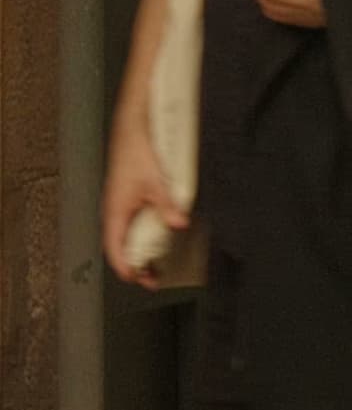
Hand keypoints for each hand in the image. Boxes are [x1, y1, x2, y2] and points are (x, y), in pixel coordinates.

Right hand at [102, 113, 181, 288]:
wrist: (132, 131)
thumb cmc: (137, 154)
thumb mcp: (157, 182)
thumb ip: (167, 205)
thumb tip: (178, 224)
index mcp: (115, 211)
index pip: (115, 248)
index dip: (126, 266)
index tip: (138, 278)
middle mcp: (114, 211)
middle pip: (121, 246)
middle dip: (137, 263)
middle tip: (155, 278)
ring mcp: (121, 205)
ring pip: (128, 235)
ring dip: (142, 250)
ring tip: (159, 262)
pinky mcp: (128, 198)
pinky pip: (133, 223)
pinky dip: (145, 234)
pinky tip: (161, 235)